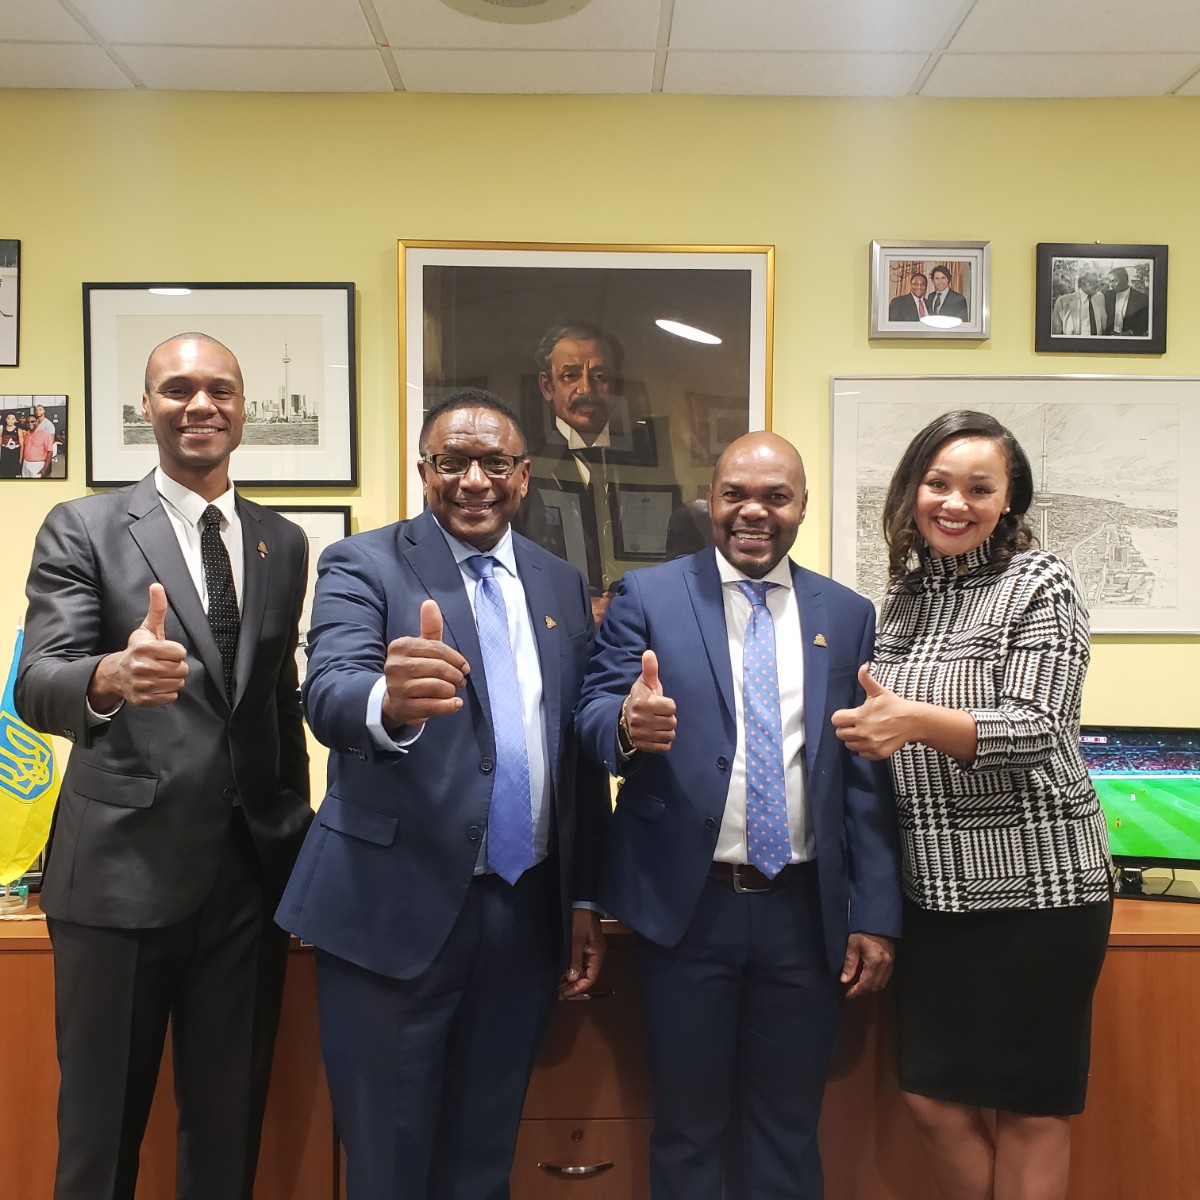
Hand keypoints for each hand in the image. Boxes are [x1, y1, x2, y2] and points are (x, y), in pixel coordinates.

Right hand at [89, 583, 189, 709]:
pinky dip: (168, 692)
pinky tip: (157, 685)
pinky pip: (171, 697)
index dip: (177, 652)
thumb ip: (157, 609)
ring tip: (161, 674)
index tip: (167, 651)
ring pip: (178, 684)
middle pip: (181, 669)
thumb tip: (157, 586)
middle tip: (165, 664)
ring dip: (173, 679)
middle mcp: (140, 667)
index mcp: (143, 648)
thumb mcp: (147, 629)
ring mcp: (140, 685)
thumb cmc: (138, 649)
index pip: (180, 652)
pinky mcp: (142, 700)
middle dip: (177, 666)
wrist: (117, 673)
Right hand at [381, 599, 469, 728]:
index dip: (456, 659)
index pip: (437, 649)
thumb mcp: (422, 647)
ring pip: (438, 687)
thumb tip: (430, 603)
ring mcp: (397, 688)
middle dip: (456, 675)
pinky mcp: (403, 708)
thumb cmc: (415, 668)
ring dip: (451, 690)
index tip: (465, 667)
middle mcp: (395, 666)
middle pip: (439, 668)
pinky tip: (455, 704)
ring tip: (452, 690)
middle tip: (461, 680)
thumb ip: (429, 627)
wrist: (396, 699)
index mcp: (400, 646)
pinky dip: (449, 706)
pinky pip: (434, 706)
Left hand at [559, 909, 605, 997]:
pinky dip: (572, 971)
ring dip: (572, 980)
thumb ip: (575, 959)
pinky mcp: (586, 949)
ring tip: (558, 987)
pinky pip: (580, 965)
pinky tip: (563, 975)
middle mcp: (596, 956)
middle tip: (559, 993)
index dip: (578, 988)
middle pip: (587, 978)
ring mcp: (591, 953)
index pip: (590, 979)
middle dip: (573, 987)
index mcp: (597, 955)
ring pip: (583, 972)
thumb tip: (573, 978)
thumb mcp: (576, 940)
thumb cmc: (581, 920)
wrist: (583, 904)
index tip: (565, 994)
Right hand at [624, 650, 676, 753]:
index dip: (668, 705)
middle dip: (668, 718)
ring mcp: (641, 735)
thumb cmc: (641, 698)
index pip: (671, 707)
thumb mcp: (645, 683)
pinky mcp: (643, 747)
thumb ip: (650, 669)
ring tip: (657, 725)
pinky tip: (656, 735)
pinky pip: (665, 747)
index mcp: (641, 702)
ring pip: (670, 735)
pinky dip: (663, 742)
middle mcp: (639, 719)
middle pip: (672, 722)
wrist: (625, 720)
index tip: (658, 703)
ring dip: (667, 731)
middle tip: (658, 715)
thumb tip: (649, 652)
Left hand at [831, 664, 911, 759]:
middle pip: (840, 734)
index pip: (836, 720)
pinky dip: (864, 749)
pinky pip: (861, 754)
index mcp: (860, 716)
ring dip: (853, 739)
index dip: (840, 717)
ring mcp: (870, 744)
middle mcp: (863, 732)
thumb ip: (866, 679)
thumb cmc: (894, 705)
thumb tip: (863, 666)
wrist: (913, 722)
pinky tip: (871, 740)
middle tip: (856, 724)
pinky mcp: (878, 753)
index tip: (849, 716)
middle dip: (846, 728)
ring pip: (849, 745)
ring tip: (863, 732)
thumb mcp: (879, 691)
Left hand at [840, 932, 894, 997]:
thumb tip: (844, 979)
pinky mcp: (892, 959)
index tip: (847, 995)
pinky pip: (886, 977)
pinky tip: (869, 979)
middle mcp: (885, 965)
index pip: (865, 984)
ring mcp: (890, 963)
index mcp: (875, 962)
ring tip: (859, 987)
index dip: (856, 992)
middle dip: (863, 992)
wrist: (878, 918)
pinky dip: (877, 982)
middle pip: (875, 987)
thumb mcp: (853, 944)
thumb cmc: (863, 929)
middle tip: (852, 992)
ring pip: (882, 983)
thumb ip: (850, 963)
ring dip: (871, 988)